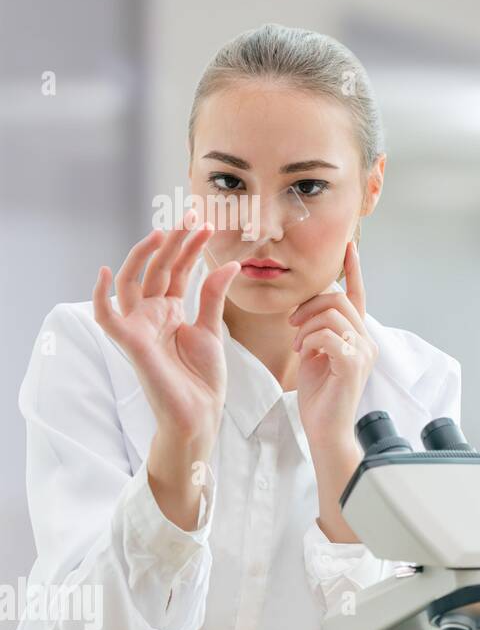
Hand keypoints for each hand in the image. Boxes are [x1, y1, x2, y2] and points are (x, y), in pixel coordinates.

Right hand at [92, 222, 241, 442]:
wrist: (199, 412)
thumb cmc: (202, 377)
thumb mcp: (212, 329)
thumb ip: (213, 296)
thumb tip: (228, 264)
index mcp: (170, 310)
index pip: (176, 270)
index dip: (189, 247)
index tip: (206, 225)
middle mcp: (151, 313)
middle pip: (157, 269)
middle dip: (174, 242)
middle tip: (193, 217)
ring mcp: (139, 326)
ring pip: (133, 282)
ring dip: (144, 256)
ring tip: (163, 232)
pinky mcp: (130, 342)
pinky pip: (107, 316)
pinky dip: (101, 295)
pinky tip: (106, 271)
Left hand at [290, 241, 377, 454]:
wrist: (325, 428)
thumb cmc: (319, 393)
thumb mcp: (315, 352)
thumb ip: (318, 329)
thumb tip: (309, 308)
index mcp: (359, 336)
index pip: (358, 295)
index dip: (353, 270)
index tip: (349, 248)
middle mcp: (367, 340)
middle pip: (338, 299)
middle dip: (309, 305)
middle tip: (293, 324)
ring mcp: (363, 351)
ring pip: (331, 314)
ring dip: (306, 325)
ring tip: (298, 344)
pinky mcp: (354, 363)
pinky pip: (327, 334)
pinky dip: (309, 339)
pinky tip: (304, 354)